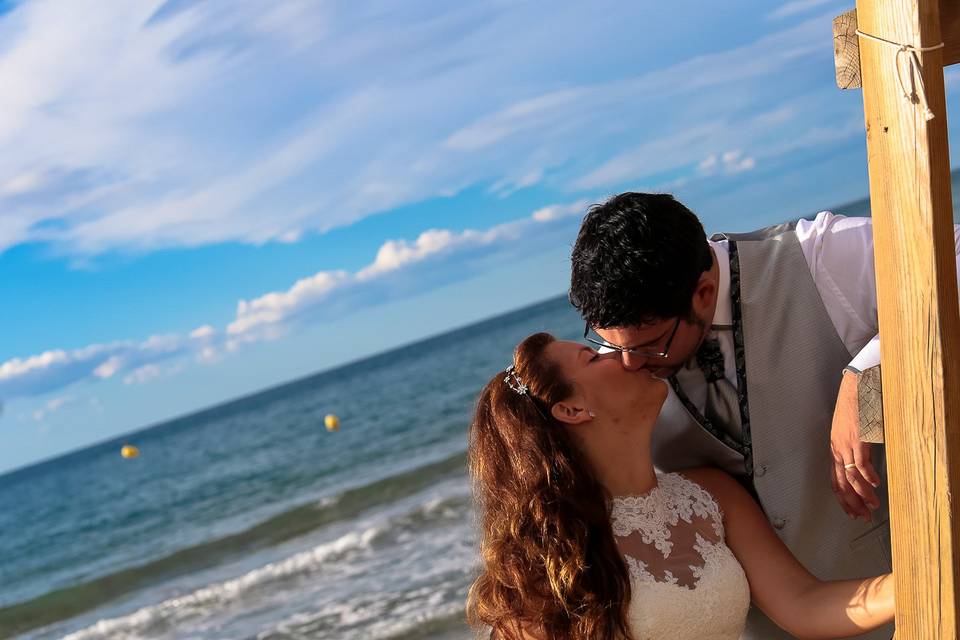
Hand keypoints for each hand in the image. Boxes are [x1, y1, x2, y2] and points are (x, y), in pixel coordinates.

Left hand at [829, 370, 880, 520]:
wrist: (854, 387)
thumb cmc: (853, 409)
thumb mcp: (849, 433)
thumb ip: (853, 449)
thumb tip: (862, 466)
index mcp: (834, 450)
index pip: (835, 481)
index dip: (843, 499)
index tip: (852, 512)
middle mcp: (837, 450)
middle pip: (841, 484)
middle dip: (852, 503)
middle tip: (863, 516)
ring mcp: (846, 445)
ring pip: (851, 477)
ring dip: (863, 494)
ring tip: (873, 505)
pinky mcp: (857, 439)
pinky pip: (861, 463)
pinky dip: (868, 476)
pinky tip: (876, 484)